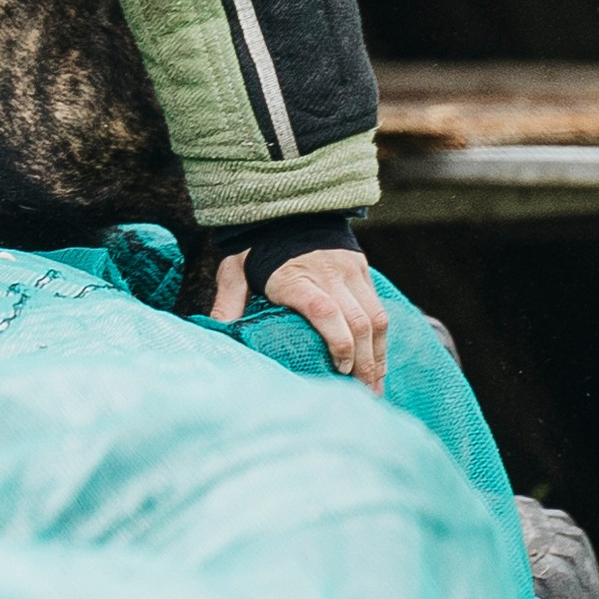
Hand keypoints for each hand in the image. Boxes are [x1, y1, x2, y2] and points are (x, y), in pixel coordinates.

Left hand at [210, 242, 387, 392]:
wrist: (287, 204)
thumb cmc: (257, 246)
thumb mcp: (235, 270)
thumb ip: (229, 301)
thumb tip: (217, 333)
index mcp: (295, 278)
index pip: (325, 311)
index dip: (338, 343)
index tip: (340, 369)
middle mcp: (328, 275)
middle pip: (358, 322)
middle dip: (365, 363)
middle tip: (365, 394)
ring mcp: (349, 271)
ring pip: (376, 317)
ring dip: (378, 355)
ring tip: (376, 386)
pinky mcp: (361, 269)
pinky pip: (379, 308)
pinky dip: (381, 338)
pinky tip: (377, 361)